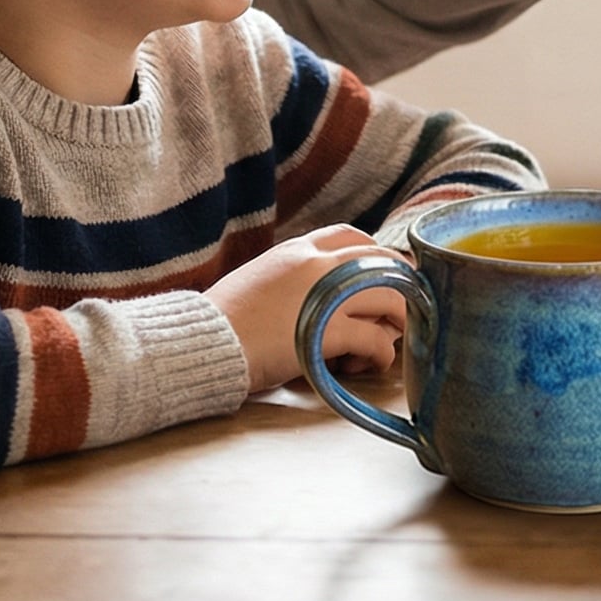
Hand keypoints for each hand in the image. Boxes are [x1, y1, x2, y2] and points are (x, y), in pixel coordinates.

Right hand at [204, 225, 406, 392]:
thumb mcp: (258, 281)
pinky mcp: (328, 332)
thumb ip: (290, 279)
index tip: (379, 279)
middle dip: (399, 287)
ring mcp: (325, 295)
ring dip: (396, 323)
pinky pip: (376, 339)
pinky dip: (381, 354)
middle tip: (393, 315)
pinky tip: (368, 365)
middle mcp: (316, 265)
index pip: (350, 235)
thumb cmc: (222, 321)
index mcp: (296, 251)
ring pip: (391, 297)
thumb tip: (311, 296)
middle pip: (383, 261)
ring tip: (383, 343)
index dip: (374, 256)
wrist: (201, 343)